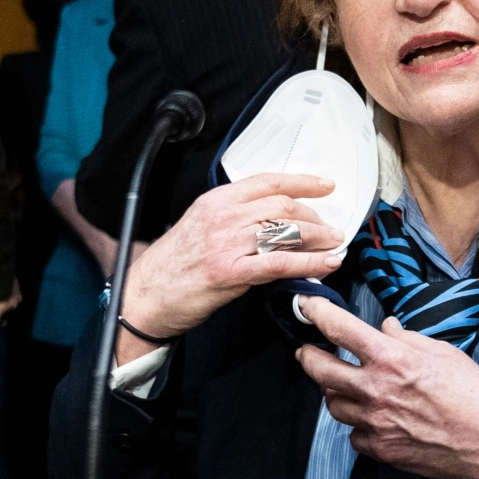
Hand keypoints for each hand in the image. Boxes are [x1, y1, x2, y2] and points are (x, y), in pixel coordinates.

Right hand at [117, 173, 345, 362]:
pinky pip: (281, 263)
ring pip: (286, 232)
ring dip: (318, 238)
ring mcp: (227, 244)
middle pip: (282, 206)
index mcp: (215, 201)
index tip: (325, 185)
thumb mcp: (199, 227)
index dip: (302, 182)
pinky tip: (326, 263)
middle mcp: (223, 217)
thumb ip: (232, 218)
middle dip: (314, 216)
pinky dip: (310, 263)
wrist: (145, 295)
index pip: (267, 182)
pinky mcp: (231, 272)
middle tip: (330, 228)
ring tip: (333, 245)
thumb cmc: (172, 266)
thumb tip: (272, 222)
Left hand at [293, 295, 478, 478]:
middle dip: (308, 357)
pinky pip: (353, 434)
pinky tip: (371, 419)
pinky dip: (357, 425)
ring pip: (333, 404)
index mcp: (391, 358)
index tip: (307, 306)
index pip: (339, 329)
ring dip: (334, 392)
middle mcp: (375, 389)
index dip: (317, 313)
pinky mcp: (380, 448)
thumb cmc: (472, 393)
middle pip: (320, 370)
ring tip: (344, 386)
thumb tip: (386, 327)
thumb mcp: (442, 351)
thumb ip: (407, 338)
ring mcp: (374, 422)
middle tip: (307, 352)